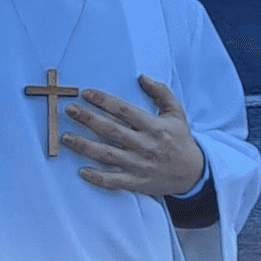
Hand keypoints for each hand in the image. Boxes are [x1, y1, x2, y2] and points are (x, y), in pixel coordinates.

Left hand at [62, 75, 205, 197]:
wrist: (195, 173)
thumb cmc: (181, 140)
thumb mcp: (176, 113)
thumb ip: (161, 93)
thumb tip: (142, 77)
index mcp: (154, 126)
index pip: (124, 110)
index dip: (104, 100)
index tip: (85, 93)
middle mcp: (145, 145)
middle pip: (111, 130)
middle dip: (88, 119)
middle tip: (69, 110)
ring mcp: (140, 165)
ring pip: (108, 154)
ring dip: (85, 146)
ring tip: (66, 137)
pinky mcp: (138, 182)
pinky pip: (115, 181)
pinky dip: (98, 177)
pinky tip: (82, 171)